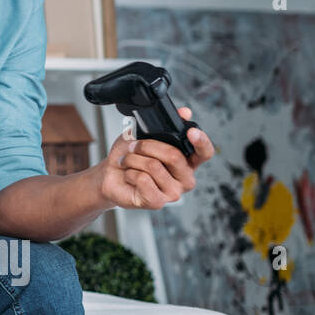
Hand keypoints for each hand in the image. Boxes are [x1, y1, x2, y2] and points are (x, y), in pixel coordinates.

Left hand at [97, 107, 214, 209]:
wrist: (109, 175)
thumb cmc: (129, 157)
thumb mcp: (143, 134)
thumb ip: (164, 124)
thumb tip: (185, 112)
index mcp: (186, 161)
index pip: (205, 152)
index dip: (201, 142)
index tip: (191, 132)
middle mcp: (184, 178)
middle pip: (173, 156)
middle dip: (146, 146)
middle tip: (133, 147)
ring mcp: (173, 192)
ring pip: (153, 166)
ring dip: (133, 159)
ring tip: (128, 162)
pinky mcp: (158, 202)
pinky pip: (143, 179)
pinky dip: (130, 173)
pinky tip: (129, 176)